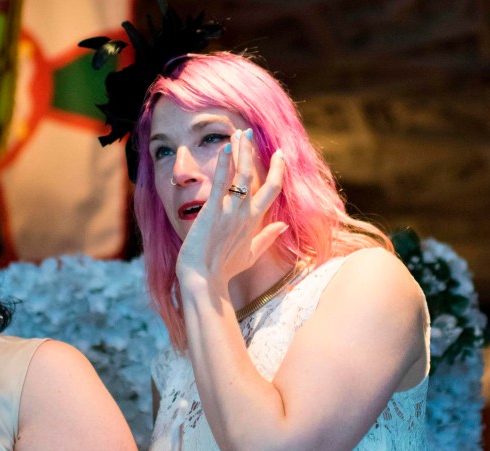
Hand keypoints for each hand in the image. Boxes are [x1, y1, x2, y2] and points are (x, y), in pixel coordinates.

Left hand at [175, 128, 287, 291]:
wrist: (204, 280)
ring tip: (238, 132)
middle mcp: (246, 213)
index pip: (272, 190)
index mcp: (255, 221)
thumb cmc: (224, 270)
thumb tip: (284, 226)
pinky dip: (224, 164)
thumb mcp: (251, 254)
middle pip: (256, 176)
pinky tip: (226, 147)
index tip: (279, 155)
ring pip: (241, 174)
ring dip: (240, 151)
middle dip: (253, 152)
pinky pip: (221, 182)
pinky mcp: (213, 210)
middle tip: (250, 132)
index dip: (277, 170)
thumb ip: (268, 238)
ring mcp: (231, 211)